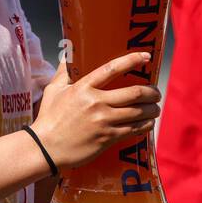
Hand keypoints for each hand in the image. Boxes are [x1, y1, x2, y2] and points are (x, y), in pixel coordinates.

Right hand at [31, 54, 161, 171]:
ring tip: (156, 108)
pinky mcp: (107, 138)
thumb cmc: (49, 118)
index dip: (132, 60)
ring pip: (138, 112)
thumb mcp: (54, 90)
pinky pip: (133, 130)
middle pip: (135, 93)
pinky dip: (145, 125)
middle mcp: (97, 103)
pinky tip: (149, 123)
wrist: (46, 148)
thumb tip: (69, 54)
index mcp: (84, 87)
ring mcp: (103, 121)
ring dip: (152, 109)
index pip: (112, 68)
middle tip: (156, 92)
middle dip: (152, 92)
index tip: (146, 56)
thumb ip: (64, 71)